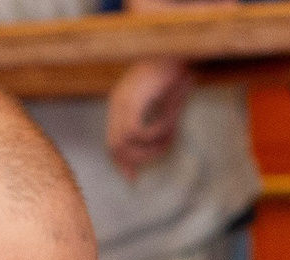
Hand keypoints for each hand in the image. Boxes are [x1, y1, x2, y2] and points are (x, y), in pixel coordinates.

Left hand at [106, 56, 194, 179]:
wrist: (177, 50)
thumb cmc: (176, 76)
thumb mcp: (167, 107)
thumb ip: (160, 131)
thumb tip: (165, 148)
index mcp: (121, 106)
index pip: (113, 144)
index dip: (124, 163)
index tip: (134, 178)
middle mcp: (117, 105)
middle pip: (114, 147)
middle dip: (136, 160)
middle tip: (160, 156)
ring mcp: (122, 103)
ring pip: (124, 143)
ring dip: (150, 149)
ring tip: (170, 140)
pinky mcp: (131, 101)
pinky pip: (138, 132)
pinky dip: (156, 135)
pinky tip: (171, 124)